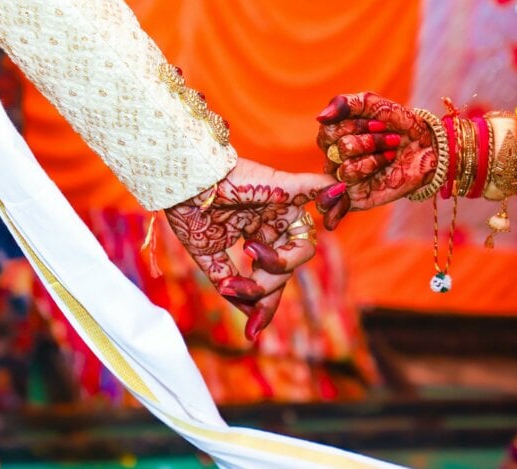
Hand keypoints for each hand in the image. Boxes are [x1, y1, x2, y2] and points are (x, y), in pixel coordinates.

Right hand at [164, 158, 332, 339]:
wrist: (178, 184)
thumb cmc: (188, 212)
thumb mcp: (209, 256)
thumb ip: (232, 282)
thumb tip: (251, 311)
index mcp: (256, 236)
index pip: (272, 276)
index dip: (264, 306)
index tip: (251, 332)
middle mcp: (273, 224)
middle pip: (288, 267)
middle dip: (266, 288)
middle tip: (236, 289)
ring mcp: (282, 206)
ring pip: (303, 246)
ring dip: (279, 262)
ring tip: (251, 253)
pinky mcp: (284, 187)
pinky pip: (317, 187)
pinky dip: (332, 193)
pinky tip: (337, 193)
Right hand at [315, 92, 437, 229]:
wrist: (429, 147)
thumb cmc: (400, 124)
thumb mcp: (373, 105)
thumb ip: (345, 103)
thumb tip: (320, 118)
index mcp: (334, 138)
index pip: (328, 132)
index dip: (356, 125)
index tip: (381, 122)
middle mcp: (335, 160)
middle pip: (339, 149)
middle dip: (371, 141)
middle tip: (392, 139)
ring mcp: (344, 181)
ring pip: (347, 169)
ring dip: (376, 159)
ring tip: (392, 155)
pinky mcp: (357, 199)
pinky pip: (341, 198)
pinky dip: (336, 207)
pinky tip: (341, 209)